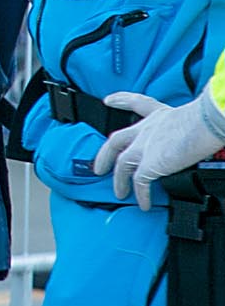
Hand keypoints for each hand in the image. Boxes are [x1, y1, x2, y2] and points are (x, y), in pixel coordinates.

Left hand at [93, 91, 224, 210]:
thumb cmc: (206, 119)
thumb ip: (185, 129)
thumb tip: (195, 141)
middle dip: (105, 154)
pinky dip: (141, 195)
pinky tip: (143, 204)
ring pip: (122, 164)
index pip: (136, 103)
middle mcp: (146, 129)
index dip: (121, 101)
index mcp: (158, 115)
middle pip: (117, 140)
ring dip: (119, 181)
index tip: (109, 101)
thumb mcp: (192, 120)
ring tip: (119, 192)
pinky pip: (140, 183)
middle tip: (98, 166)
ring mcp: (144, 146)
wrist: (206, 122)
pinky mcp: (150, 163)